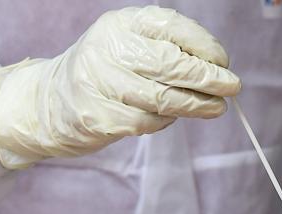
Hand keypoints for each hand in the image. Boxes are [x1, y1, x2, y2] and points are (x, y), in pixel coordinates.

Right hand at [0, 6, 240, 168]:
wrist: (48, 102)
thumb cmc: (103, 71)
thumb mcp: (128, 46)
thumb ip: (165, 49)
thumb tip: (216, 67)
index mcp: (120, 24)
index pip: (171, 27)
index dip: (204, 45)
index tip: (223, 61)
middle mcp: (108, 49)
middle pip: (171, 64)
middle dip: (208, 78)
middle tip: (232, 87)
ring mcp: (100, 84)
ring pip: (163, 97)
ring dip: (197, 105)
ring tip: (217, 108)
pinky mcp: (98, 117)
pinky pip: (147, 121)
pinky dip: (167, 121)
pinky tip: (176, 117)